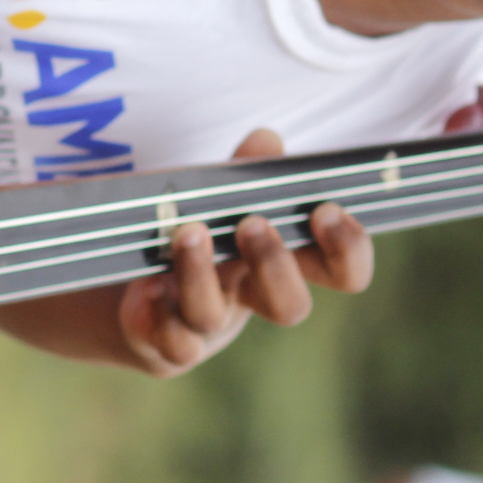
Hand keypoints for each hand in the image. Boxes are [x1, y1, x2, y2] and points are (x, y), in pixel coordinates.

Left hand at [116, 128, 374, 377]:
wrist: (135, 291)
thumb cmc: (194, 236)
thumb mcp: (222, 200)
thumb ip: (246, 172)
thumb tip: (265, 141)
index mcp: (281, 263)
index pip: (343, 272)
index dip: (348, 251)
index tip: (327, 210)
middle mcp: (250, 300)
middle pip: (291, 307)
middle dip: (275, 264)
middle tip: (253, 223)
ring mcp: (206, 327)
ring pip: (213, 317)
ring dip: (201, 274)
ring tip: (189, 233)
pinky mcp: (162, 341)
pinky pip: (167, 341)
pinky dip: (157, 311)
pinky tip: (149, 283)